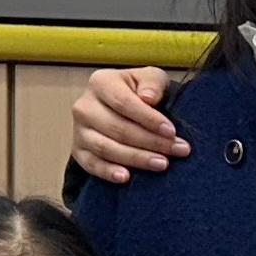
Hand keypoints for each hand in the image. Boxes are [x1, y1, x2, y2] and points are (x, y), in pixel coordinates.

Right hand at [69, 65, 183, 182]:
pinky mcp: (78, 150)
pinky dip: (107, 172)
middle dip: (151, 141)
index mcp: (100, 82)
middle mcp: (84, 106)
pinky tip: (126, 177)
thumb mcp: (151, 78)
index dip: (149, 119)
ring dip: (136, 158)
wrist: (124, 107)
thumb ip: (153, 82)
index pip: (124, 103)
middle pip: (117, 128)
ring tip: (162, 164)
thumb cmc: (140, 91)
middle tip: (177, 150)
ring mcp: (79, 130)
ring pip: (106, 148)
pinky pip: (91, 164)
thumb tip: (149, 98)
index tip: (172, 131)